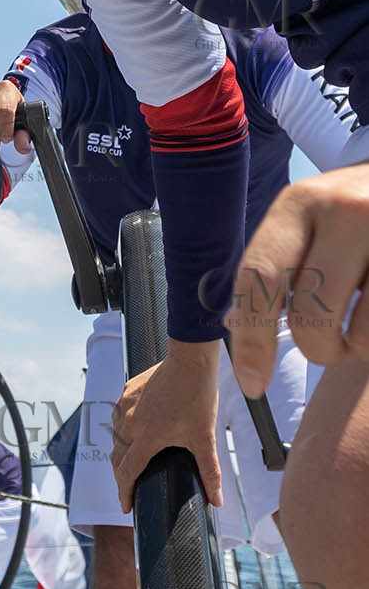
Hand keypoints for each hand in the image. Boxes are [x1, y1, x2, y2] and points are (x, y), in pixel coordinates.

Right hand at [111, 341, 221, 512]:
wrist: (190, 359)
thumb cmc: (196, 396)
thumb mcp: (205, 439)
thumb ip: (209, 472)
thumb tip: (217, 500)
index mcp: (146, 438)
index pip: (127, 473)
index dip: (124, 493)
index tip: (126, 506)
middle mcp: (130, 423)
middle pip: (117, 457)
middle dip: (121, 476)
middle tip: (129, 487)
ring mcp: (126, 405)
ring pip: (116, 435)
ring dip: (121, 450)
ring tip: (133, 459)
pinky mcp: (128, 390)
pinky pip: (119, 414)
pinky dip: (123, 427)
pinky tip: (136, 428)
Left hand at [227, 166, 368, 396]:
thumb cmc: (351, 212)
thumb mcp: (307, 219)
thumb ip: (273, 265)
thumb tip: (232, 324)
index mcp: (298, 204)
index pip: (259, 277)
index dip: (251, 338)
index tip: (252, 385)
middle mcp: (342, 212)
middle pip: (309, 312)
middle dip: (315, 350)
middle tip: (326, 350)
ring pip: (358, 332)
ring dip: (355, 347)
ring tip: (360, 327)